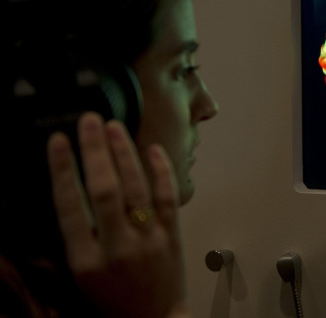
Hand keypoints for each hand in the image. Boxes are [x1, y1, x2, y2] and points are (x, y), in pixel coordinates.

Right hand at [47, 112, 190, 317]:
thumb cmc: (112, 300)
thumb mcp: (82, 275)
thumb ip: (78, 236)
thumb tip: (73, 189)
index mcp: (85, 260)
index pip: (69, 207)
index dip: (63, 170)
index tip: (58, 140)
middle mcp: (116, 248)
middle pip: (104, 190)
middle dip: (95, 150)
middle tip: (89, 120)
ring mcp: (148, 240)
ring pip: (136, 188)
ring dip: (124, 153)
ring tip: (113, 126)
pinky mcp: (172, 237)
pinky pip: (168, 197)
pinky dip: (161, 170)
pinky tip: (152, 148)